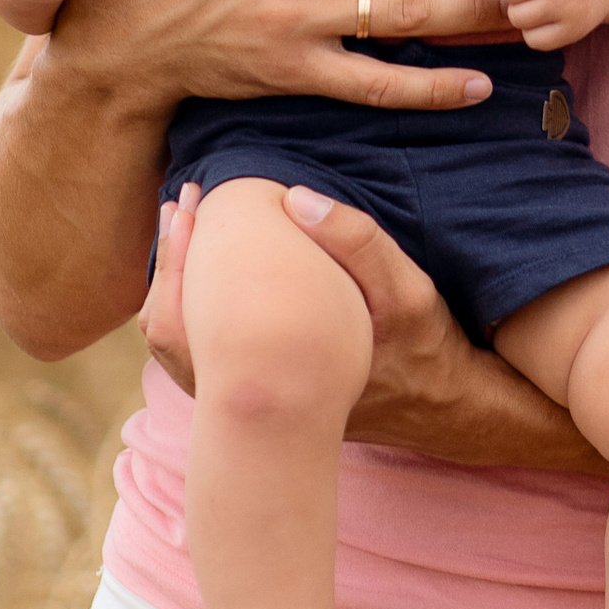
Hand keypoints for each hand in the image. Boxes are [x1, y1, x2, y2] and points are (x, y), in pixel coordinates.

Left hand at [144, 181, 607, 473]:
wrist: (442, 410)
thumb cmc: (426, 346)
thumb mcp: (408, 290)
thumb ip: (358, 242)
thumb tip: (294, 199)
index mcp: (282, 364)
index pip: (200, 308)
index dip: (182, 252)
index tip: (186, 201)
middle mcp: (257, 393)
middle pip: (174, 335)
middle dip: (166, 267)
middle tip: (173, 209)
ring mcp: (257, 404)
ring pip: (184, 351)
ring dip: (174, 291)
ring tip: (179, 234)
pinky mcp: (264, 401)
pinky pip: (206, 358)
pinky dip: (194, 314)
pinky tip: (206, 274)